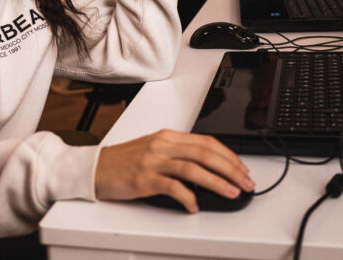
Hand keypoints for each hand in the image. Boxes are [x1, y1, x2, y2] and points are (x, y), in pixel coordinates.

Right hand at [94, 129, 253, 213]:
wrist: (96, 168)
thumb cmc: (125, 162)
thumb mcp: (154, 149)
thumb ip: (178, 153)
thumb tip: (207, 168)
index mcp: (167, 136)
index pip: (206, 142)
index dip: (228, 155)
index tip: (242, 168)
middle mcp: (162, 145)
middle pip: (205, 153)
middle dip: (230, 169)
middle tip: (246, 183)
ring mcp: (153, 161)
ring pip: (194, 169)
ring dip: (217, 182)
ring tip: (231, 192)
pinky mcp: (144, 178)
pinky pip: (173, 188)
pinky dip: (188, 198)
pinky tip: (194, 206)